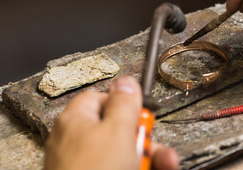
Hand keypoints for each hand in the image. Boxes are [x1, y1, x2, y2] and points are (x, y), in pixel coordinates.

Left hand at [44, 76, 178, 169]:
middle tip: (152, 144)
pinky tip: (158, 169)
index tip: (142, 112)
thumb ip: (125, 103)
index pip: (102, 98)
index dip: (125, 103)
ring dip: (150, 156)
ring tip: (165, 163)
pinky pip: (123, 168)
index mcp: (77, 121)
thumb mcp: (117, 130)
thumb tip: (127, 81)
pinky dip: (142, 169)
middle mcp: (80, 142)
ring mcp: (88, 165)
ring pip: (125, 152)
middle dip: (143, 136)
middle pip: (118, 128)